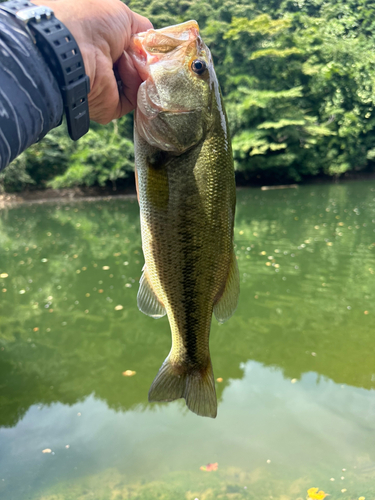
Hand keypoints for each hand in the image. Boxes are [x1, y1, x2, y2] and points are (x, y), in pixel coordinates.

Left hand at [32, 0, 151, 123]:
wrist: (76, 48)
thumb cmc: (93, 23)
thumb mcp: (122, 15)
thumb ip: (140, 28)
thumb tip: (151, 41)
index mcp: (100, 45)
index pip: (129, 50)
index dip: (142, 46)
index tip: (149, 43)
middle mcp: (101, 67)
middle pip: (137, 68)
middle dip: (144, 60)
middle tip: (145, 52)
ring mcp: (105, 88)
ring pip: (138, 84)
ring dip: (140, 70)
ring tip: (129, 57)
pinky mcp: (110, 106)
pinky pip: (133, 98)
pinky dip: (134, 84)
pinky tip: (124, 69)